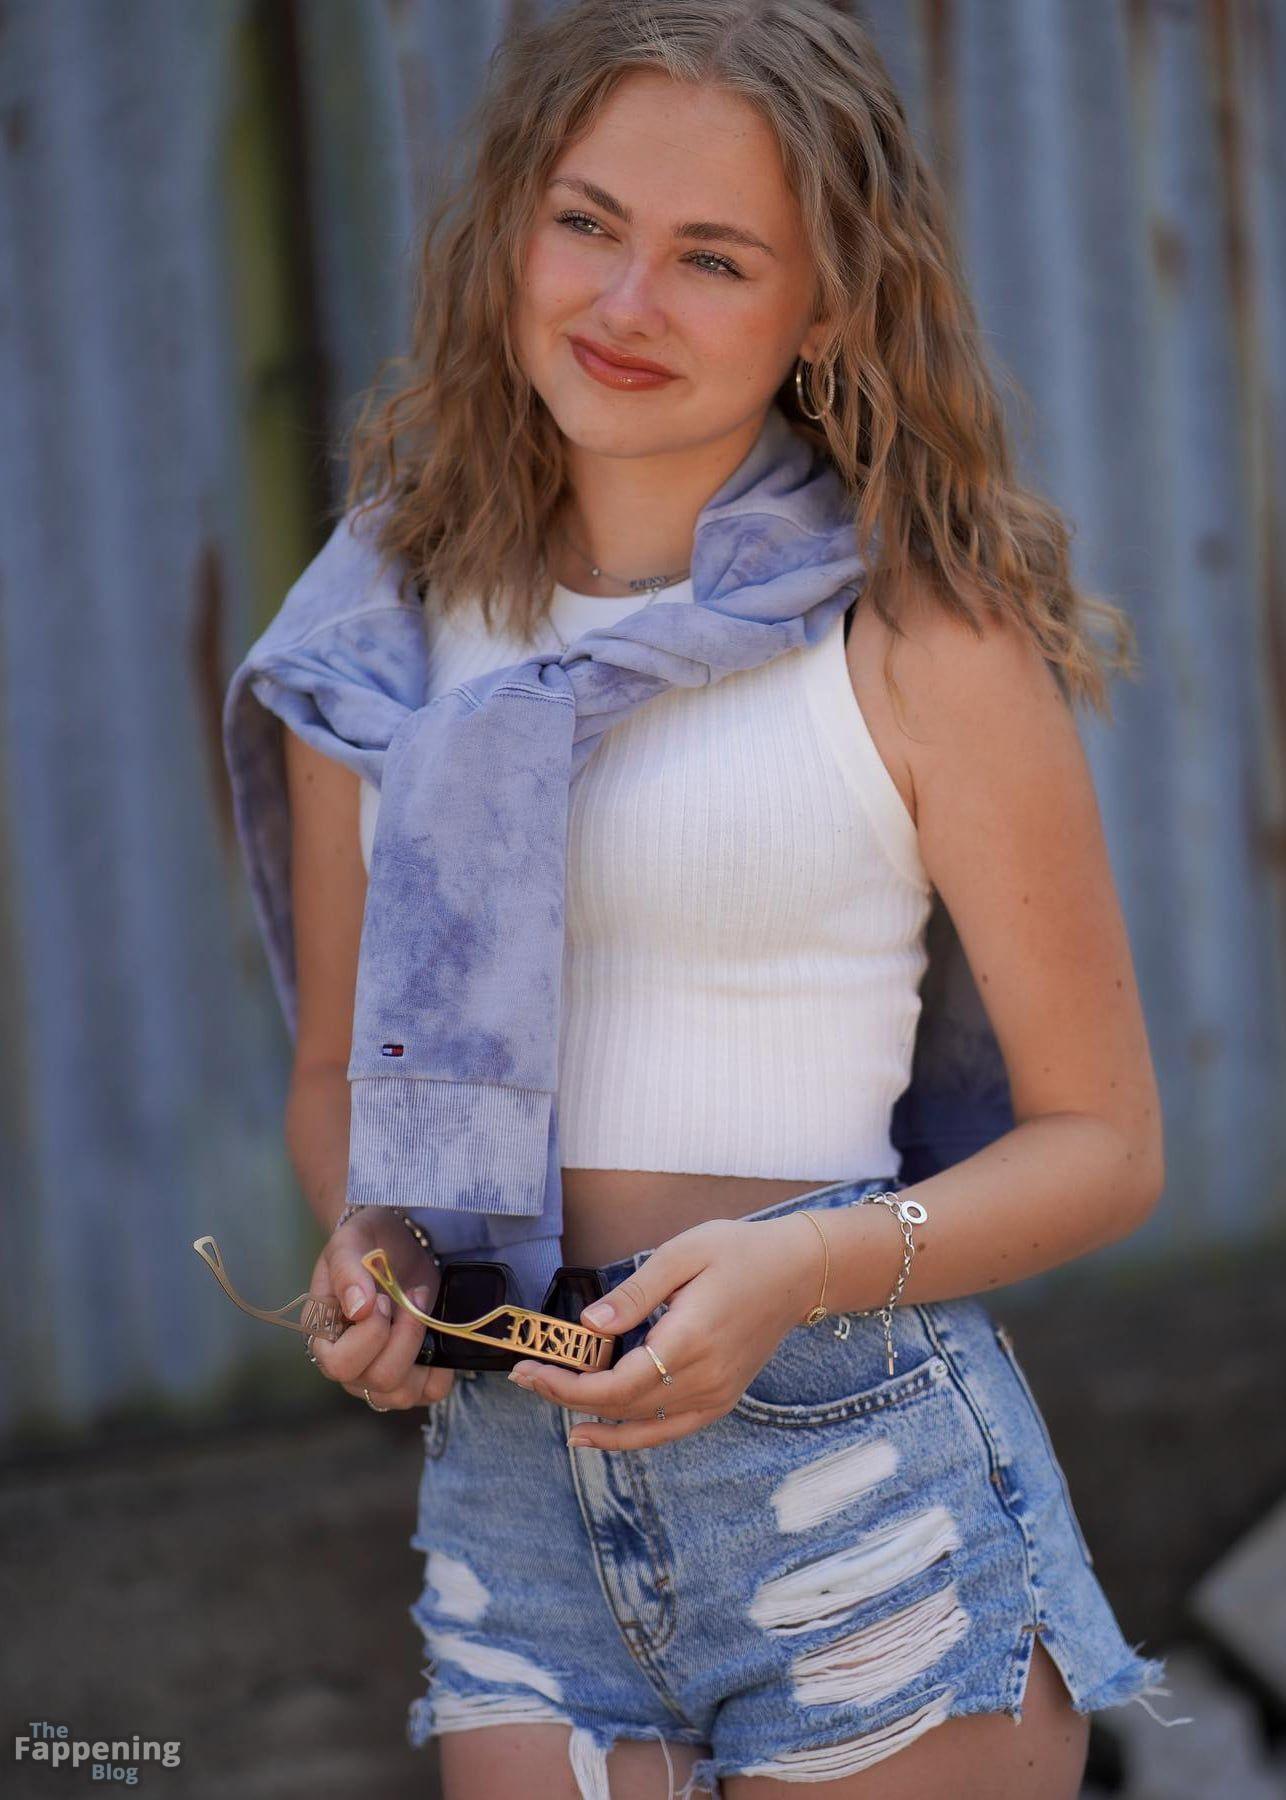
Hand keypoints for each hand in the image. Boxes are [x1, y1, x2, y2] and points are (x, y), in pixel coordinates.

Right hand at [307, 1207, 454, 1409]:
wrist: (396, 1241)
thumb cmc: (367, 1244)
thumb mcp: (350, 1242)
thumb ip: (348, 1272)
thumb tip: (360, 1309)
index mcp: (323, 1338)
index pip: (340, 1364)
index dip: (370, 1335)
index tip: (383, 1299)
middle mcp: (349, 1366)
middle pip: (379, 1380)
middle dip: (405, 1336)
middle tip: (409, 1296)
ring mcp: (379, 1375)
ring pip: (403, 1393)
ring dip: (421, 1347)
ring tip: (420, 1309)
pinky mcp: (412, 1376)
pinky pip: (431, 1392)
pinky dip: (441, 1368)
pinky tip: (435, 1336)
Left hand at [505, 1214, 822, 1448]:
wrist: (797, 1271)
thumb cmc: (738, 1252)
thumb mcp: (682, 1254)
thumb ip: (634, 1293)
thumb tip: (588, 1325)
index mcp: (689, 1340)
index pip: (616, 1384)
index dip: (568, 1386)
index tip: (529, 1371)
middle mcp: (704, 1377)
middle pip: (622, 1406)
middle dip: (567, 1396)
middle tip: (525, 1377)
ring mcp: (717, 1394)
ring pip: (643, 1425)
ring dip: (594, 1420)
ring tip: (553, 1407)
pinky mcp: (723, 1398)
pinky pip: (670, 1430)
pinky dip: (632, 1436)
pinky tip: (601, 1430)